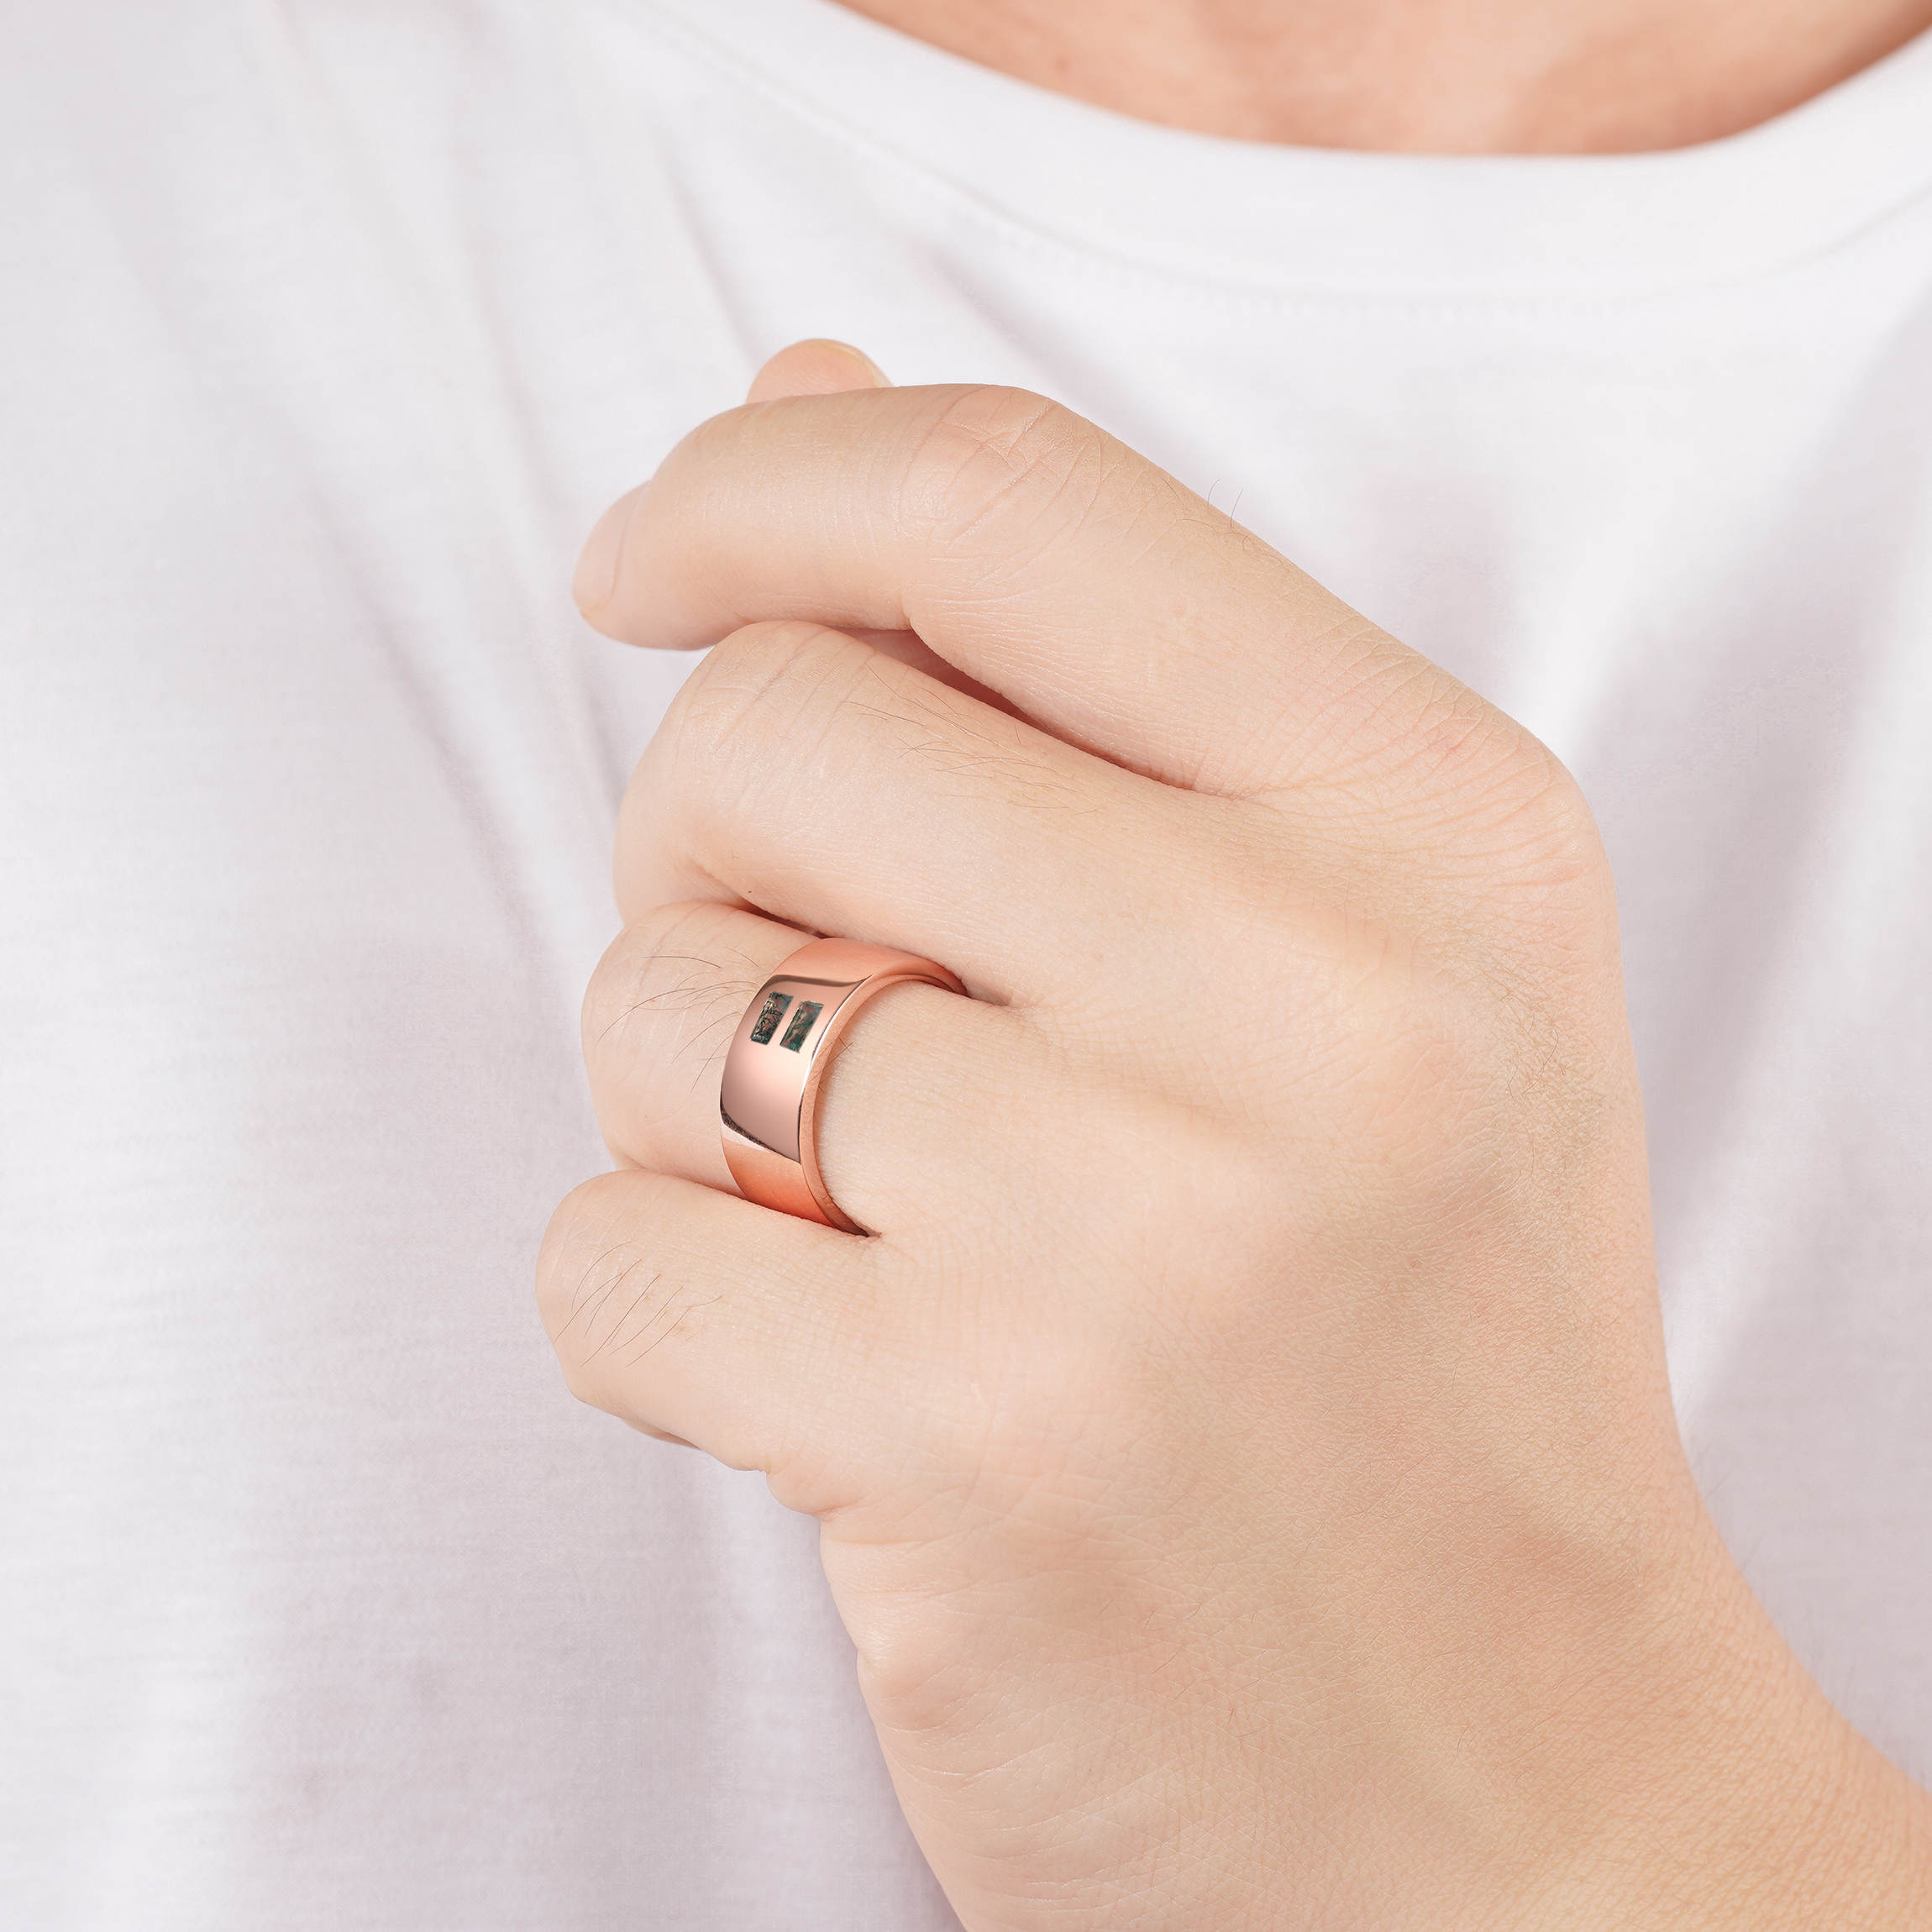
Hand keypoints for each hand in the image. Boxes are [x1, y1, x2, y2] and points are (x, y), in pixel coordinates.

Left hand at [540, 342, 1929, 1928]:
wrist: (1525, 1795)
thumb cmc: (1411, 1343)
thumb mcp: (1350, 955)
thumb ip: (1070, 663)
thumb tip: (799, 384)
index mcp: (1426, 819)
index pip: (1003, 500)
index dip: (763, 483)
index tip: (652, 554)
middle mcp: (1311, 993)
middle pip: (770, 727)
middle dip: (701, 838)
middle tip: (805, 983)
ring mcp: (1137, 1233)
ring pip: (649, 999)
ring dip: (683, 1098)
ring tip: (878, 1222)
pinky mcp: (965, 1456)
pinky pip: (604, 1259)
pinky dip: (656, 1305)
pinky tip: (830, 1387)